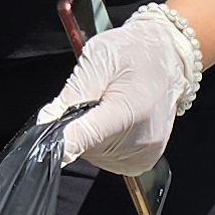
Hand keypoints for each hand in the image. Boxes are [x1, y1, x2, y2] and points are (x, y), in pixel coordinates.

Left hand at [44, 5, 201, 176]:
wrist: (168, 58)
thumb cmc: (134, 53)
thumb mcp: (97, 59)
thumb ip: (72, 94)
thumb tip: (46, 122)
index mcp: (130, 111)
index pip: (86, 138)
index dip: (63, 141)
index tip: (50, 142)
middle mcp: (142, 140)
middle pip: (86, 148)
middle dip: (77, 126)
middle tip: (91, 100)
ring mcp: (145, 154)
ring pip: (93, 155)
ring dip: (90, 134)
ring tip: (107, 107)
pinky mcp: (143, 162)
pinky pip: (106, 158)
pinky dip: (102, 142)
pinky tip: (113, 120)